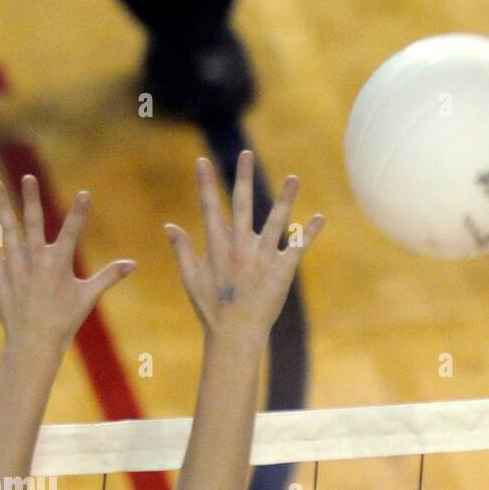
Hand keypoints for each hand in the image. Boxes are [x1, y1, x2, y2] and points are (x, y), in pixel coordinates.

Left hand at [0, 177, 134, 351]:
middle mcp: (36, 260)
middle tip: (28, 177)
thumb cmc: (64, 320)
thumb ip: (109, 275)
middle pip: (33, 222)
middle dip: (31, 198)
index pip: (72, 232)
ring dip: (1, 206)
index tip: (85, 193)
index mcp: (60, 264)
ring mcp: (15, 266)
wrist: (35, 342)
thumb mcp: (88, 296)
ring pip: (7, 229)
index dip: (80, 212)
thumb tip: (133, 264)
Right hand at [165, 151, 323, 339]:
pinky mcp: (282, 272)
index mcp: (217, 248)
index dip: (205, 184)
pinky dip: (310, 233)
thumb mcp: (191, 279)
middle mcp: (240, 248)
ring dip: (285, 198)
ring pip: (276, 221)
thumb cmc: (212, 309)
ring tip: (294, 177)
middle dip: (243, 178)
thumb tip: (169, 225)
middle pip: (241, 205)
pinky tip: (319, 217)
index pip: (209, 208)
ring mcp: (263, 259)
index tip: (203, 161)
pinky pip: (298, 248)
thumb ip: (183, 250)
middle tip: (246, 153)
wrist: (236, 335)